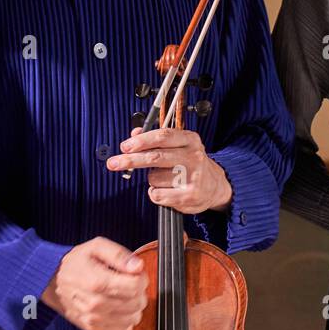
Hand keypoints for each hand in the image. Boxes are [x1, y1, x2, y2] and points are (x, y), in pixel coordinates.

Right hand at [41, 237, 147, 329]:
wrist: (53, 281)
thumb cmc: (76, 263)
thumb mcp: (96, 247)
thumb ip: (119, 255)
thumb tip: (137, 266)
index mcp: (97, 282)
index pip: (135, 286)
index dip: (142, 278)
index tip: (136, 273)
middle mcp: (95, 304)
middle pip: (136, 303)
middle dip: (139, 291)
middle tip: (130, 282)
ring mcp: (93, 318)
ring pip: (133, 318)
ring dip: (134, 305)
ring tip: (124, 294)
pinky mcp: (93, 328)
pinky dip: (127, 319)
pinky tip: (120, 307)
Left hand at [107, 127, 231, 213]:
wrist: (215, 186)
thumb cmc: (191, 163)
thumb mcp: (179, 145)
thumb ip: (156, 138)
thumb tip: (135, 133)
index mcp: (190, 140)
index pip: (162, 136)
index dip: (141, 141)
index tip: (125, 146)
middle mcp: (193, 156)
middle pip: (155, 157)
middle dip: (131, 160)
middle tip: (113, 163)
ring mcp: (192, 177)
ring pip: (154, 178)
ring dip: (152, 179)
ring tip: (166, 179)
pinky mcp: (188, 196)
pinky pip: (157, 194)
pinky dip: (155, 193)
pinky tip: (166, 190)